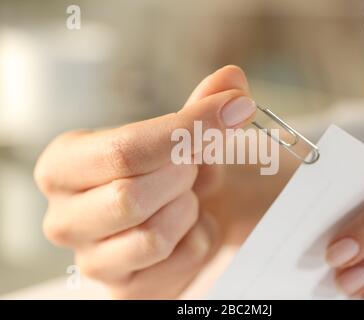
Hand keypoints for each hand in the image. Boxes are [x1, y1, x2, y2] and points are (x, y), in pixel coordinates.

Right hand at [34, 66, 256, 298]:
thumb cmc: (171, 171)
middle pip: (133, 195)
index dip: (186, 130)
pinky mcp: (123, 290)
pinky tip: (189, 229)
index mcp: (64, 165)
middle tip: (195, 167)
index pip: (123, 149)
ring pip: (152, 235)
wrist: (181, 217)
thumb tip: (232, 80)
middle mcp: (64, 216)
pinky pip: (173, 264)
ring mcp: (90, 260)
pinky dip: (197, 240)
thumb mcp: (182, 134)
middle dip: (183, 177)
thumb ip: (202, 105)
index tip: (234, 109)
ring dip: (188, 210)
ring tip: (187, 198)